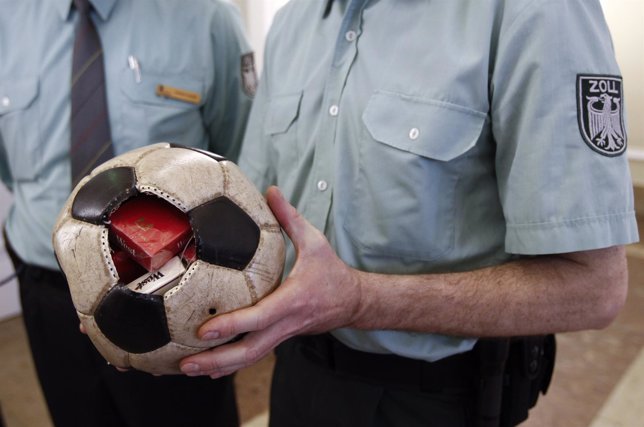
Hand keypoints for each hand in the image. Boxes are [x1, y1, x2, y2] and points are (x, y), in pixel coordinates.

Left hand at [179, 186, 363, 377]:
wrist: (352, 302)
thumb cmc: (331, 272)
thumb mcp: (315, 241)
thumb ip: (290, 217)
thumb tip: (270, 190)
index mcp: (292, 300)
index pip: (259, 317)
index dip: (232, 325)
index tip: (204, 329)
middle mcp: (286, 323)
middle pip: (250, 350)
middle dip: (216, 359)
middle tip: (185, 363)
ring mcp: (282, 335)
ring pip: (249, 359)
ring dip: (217, 366)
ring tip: (186, 370)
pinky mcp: (279, 339)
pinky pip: (252, 356)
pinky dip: (229, 365)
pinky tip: (208, 369)